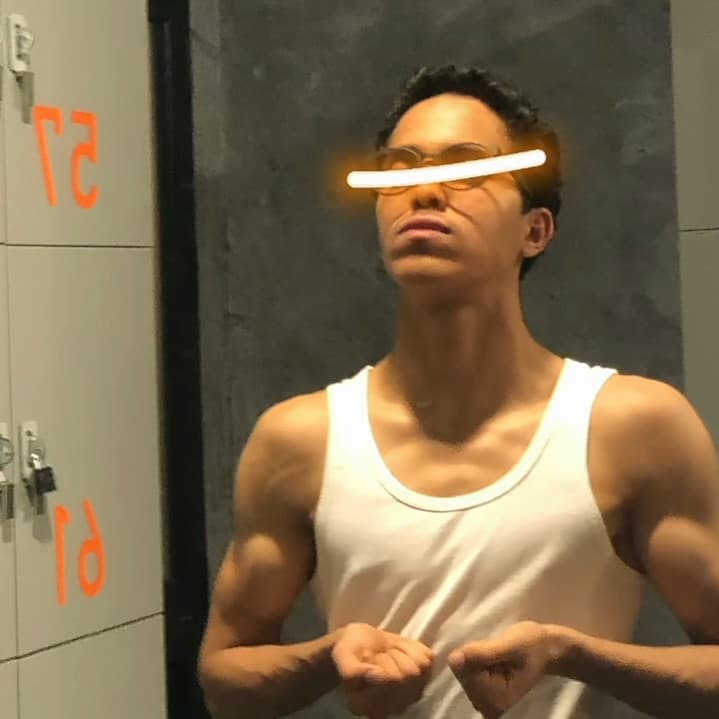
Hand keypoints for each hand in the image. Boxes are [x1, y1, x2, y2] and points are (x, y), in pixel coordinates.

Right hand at [332, 622, 434, 718]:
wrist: (363, 643)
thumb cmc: (351, 649)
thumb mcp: (343, 655)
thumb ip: (352, 670)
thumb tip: (373, 675)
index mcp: (366, 705)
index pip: (390, 680)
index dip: (380, 661)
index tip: (369, 657)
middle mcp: (390, 708)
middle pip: (408, 674)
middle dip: (391, 655)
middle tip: (379, 654)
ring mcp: (409, 696)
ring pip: (419, 667)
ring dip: (402, 651)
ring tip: (388, 652)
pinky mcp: (423, 681)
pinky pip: (428, 658)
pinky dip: (414, 648)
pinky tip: (399, 651)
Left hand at [448, 621, 562, 718]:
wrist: (546, 649)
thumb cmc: (532, 644)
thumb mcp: (510, 644)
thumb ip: (482, 652)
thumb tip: (453, 659)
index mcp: (497, 702)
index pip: (465, 672)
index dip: (476, 654)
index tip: (498, 650)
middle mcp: (489, 710)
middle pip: (462, 675)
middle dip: (475, 658)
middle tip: (499, 653)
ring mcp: (487, 705)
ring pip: (463, 673)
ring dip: (475, 659)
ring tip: (498, 657)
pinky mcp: (485, 698)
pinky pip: (467, 675)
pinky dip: (475, 663)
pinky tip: (493, 662)